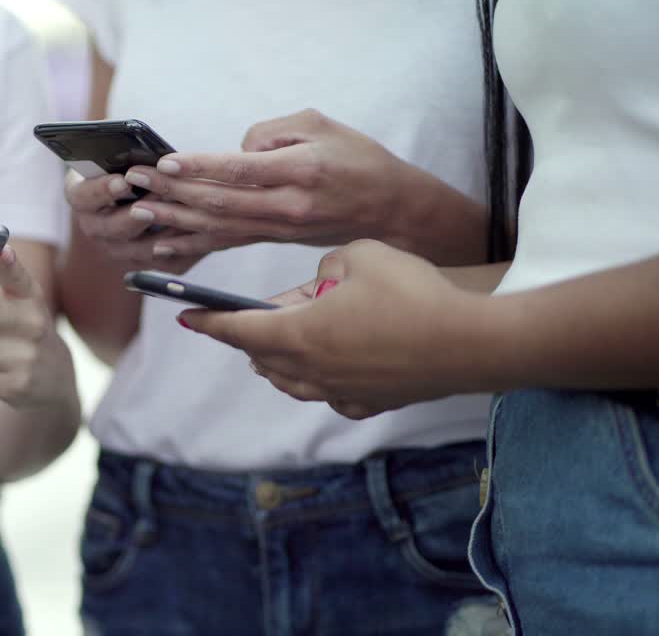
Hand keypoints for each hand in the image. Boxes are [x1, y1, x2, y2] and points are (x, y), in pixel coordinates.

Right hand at [64, 170, 246, 274]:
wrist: (135, 193)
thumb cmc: (129, 164)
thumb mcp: (122, 156)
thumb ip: (131, 157)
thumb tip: (152, 157)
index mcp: (81, 197)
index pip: (83, 196)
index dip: (102, 190)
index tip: (124, 181)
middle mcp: (94, 227)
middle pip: (111, 228)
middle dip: (138, 214)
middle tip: (159, 199)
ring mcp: (117, 249)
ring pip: (140, 250)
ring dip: (165, 232)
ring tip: (186, 214)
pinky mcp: (145, 263)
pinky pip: (165, 262)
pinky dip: (185, 248)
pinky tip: (202, 232)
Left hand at [120, 110, 443, 255]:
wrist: (393, 209)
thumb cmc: (358, 158)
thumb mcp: (322, 124)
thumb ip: (272, 131)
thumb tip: (235, 151)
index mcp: (300, 171)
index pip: (239, 170)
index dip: (198, 167)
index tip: (164, 162)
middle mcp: (287, 206)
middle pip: (220, 202)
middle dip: (172, 193)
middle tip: (134, 182)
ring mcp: (280, 229)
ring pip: (218, 227)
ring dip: (174, 219)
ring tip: (137, 211)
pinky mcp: (275, 239)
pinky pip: (228, 243)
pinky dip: (193, 244)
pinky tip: (164, 244)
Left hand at [179, 240, 484, 418]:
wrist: (472, 342)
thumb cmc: (413, 292)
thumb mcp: (359, 255)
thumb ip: (326, 267)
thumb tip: (322, 283)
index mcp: (298, 333)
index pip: (237, 328)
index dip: (208, 321)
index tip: (186, 316)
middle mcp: (311, 370)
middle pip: (261, 357)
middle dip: (248, 335)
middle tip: (245, 316)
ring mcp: (340, 392)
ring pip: (291, 381)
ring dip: (279, 359)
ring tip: (283, 337)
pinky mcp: (369, 404)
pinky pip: (329, 395)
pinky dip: (319, 379)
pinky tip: (331, 365)